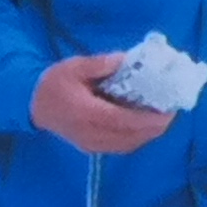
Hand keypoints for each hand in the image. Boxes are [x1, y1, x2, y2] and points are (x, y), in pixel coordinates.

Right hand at [30, 50, 179, 156]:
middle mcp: (90, 133)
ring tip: (162, 117)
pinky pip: (121, 147)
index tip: (168, 111)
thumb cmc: (55, 83)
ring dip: (148, 134)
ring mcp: (91, 144)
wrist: (34, 105)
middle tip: (171, 110)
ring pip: (128, 145)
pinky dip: (138, 138)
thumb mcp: (76, 66)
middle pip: (129, 137)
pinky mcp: (92, 147)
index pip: (121, 121)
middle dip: (154, 127)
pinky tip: (145, 125)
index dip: (147, 119)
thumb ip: (102, 63)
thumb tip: (128, 59)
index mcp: (85, 113)